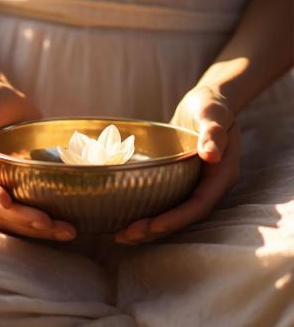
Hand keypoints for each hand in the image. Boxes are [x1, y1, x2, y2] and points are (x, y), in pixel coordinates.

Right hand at [0, 81, 75, 241]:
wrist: (9, 104)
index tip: (5, 201)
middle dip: (21, 218)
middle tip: (46, 222)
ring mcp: (4, 188)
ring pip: (16, 217)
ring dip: (39, 228)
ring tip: (67, 231)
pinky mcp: (22, 189)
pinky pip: (31, 209)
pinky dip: (48, 221)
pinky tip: (69, 226)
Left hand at [115, 86, 239, 244]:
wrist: (205, 103)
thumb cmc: (211, 106)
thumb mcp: (213, 113)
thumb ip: (214, 132)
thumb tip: (212, 155)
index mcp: (221, 175)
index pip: (199, 205)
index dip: (177, 219)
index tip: (152, 227)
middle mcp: (208, 186)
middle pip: (183, 216)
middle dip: (155, 230)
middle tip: (124, 237)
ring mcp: (193, 184)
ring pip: (172, 213)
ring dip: (148, 227)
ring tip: (120, 235)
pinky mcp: (180, 180)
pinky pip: (164, 200)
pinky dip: (147, 210)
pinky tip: (124, 214)